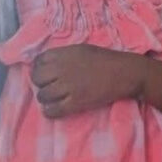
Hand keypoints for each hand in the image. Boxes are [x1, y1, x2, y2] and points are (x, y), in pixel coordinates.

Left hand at [30, 45, 145, 117]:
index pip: (38, 61)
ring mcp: (68, 86)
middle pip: (37, 78)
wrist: (124, 72)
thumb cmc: (104, 59)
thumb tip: (47, 63)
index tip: (43, 73)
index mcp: (63, 54)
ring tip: (51, 98)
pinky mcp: (76, 102)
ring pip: (42, 95)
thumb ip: (63, 55)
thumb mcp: (80, 49)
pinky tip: (51, 110)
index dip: (38, 67)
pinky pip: (53, 110)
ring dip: (44, 97)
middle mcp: (61, 69)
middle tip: (47, 86)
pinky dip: (49, 111)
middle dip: (40, 83)